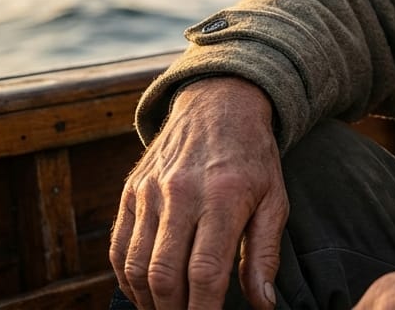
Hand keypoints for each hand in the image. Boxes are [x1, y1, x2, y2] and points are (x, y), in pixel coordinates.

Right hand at [110, 77, 287, 309]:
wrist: (219, 105)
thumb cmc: (252, 159)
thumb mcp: (274, 200)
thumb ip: (264, 254)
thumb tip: (263, 304)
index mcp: (223, 198)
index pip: (205, 272)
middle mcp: (181, 194)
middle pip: (164, 275)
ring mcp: (150, 192)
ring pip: (135, 266)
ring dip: (148, 301)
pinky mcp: (131, 191)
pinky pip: (119, 247)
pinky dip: (127, 279)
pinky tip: (145, 293)